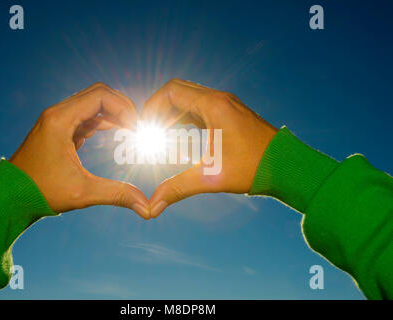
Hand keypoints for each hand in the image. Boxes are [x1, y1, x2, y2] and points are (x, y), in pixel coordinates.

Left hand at [9, 82, 149, 218]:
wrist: (8, 198)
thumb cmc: (38, 192)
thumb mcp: (81, 193)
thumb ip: (116, 194)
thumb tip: (146, 207)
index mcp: (60, 120)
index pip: (100, 95)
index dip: (124, 107)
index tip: (136, 127)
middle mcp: (57, 114)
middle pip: (97, 94)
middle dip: (121, 107)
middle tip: (138, 127)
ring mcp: (56, 121)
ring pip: (91, 105)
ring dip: (112, 114)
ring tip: (131, 130)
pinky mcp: (58, 131)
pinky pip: (84, 117)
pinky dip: (102, 121)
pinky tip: (114, 134)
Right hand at [142, 78, 277, 217]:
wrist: (288, 166)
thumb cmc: (255, 168)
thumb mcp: (212, 177)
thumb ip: (179, 188)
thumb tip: (153, 207)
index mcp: (213, 106)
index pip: (170, 92)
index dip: (151, 106)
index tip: (143, 127)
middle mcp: (219, 99)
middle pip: (177, 91)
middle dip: (158, 109)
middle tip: (148, 130)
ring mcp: (226, 105)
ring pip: (189, 98)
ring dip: (171, 112)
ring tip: (160, 133)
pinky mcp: (230, 114)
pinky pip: (200, 107)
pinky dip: (185, 116)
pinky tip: (180, 135)